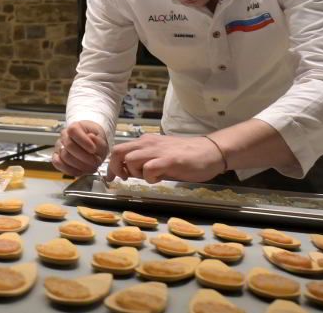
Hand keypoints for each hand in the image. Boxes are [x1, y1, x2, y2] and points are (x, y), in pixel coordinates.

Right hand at [51, 121, 108, 176]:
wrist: (92, 146)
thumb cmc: (95, 141)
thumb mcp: (102, 140)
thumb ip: (98, 140)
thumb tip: (91, 138)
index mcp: (75, 127)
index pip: (73, 131)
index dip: (83, 141)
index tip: (93, 149)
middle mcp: (64, 136)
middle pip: (69, 146)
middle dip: (84, 157)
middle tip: (96, 162)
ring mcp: (59, 146)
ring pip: (65, 157)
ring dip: (80, 165)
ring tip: (91, 167)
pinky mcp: (56, 157)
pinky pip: (58, 164)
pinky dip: (70, 170)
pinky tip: (81, 171)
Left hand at [106, 134, 224, 183]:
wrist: (210, 151)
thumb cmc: (186, 155)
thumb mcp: (161, 155)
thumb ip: (145, 161)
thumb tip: (130, 171)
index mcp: (146, 142)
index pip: (119, 149)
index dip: (112, 164)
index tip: (112, 176)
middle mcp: (148, 143)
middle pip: (119, 152)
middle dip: (116, 167)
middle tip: (125, 178)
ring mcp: (158, 151)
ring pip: (131, 159)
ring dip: (134, 172)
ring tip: (147, 177)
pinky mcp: (169, 160)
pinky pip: (149, 168)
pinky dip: (149, 177)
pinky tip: (158, 179)